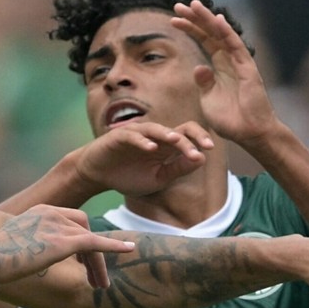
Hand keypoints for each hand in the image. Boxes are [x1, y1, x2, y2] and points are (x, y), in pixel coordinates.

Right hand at [0, 205, 133, 288]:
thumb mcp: (12, 245)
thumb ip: (28, 245)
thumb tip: (28, 258)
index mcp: (40, 211)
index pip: (72, 220)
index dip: (82, 241)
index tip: (84, 262)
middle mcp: (52, 213)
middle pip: (85, 228)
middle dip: (94, 253)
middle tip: (96, 279)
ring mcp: (59, 225)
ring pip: (91, 241)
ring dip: (98, 263)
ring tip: (100, 286)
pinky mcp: (64, 241)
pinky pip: (96, 243)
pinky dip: (114, 246)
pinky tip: (129, 250)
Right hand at [69, 120, 212, 196]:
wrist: (97, 175)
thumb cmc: (128, 176)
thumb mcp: (158, 178)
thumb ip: (178, 169)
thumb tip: (201, 159)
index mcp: (165, 146)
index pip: (187, 135)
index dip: (199, 139)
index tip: (210, 149)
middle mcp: (153, 136)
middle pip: (176, 129)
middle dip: (191, 137)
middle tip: (204, 146)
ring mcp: (136, 134)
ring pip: (155, 129)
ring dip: (167, 134)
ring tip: (177, 141)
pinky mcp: (119, 137)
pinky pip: (132, 135)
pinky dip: (141, 141)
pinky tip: (150, 147)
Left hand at [171, 0, 277, 143]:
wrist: (249, 134)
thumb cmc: (230, 120)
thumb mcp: (208, 99)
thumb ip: (203, 82)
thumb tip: (199, 66)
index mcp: (219, 66)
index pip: (204, 41)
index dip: (190, 29)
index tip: (173, 19)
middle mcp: (229, 60)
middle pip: (210, 33)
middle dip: (195, 18)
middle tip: (178, 5)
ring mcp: (239, 62)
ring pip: (222, 34)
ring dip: (208, 19)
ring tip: (193, 5)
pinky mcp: (247, 68)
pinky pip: (236, 46)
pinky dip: (226, 32)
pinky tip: (216, 20)